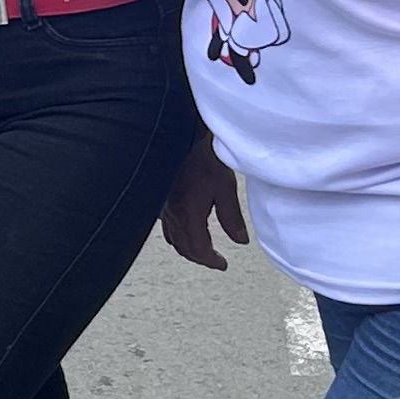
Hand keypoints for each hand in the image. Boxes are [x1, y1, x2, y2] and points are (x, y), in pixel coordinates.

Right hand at [162, 139, 247, 271]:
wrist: (181, 135)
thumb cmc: (204, 157)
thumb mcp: (226, 188)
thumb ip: (232, 218)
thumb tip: (241, 240)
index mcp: (188, 214)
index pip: (199, 249)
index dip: (211, 260)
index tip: (222, 264)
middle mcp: (172, 214)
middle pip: (184, 247)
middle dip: (200, 257)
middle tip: (214, 260)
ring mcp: (162, 206)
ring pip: (172, 237)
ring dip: (187, 247)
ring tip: (201, 248)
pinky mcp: (159, 197)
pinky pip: (165, 224)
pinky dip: (175, 233)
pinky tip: (182, 227)